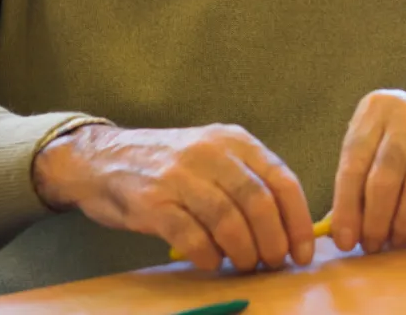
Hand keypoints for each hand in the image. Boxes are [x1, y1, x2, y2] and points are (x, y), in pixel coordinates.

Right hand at [31, 123, 313, 272]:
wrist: (101, 158)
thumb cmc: (169, 166)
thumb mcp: (214, 157)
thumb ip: (248, 182)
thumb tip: (288, 228)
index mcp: (235, 141)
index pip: (282, 180)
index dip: (298, 220)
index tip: (304, 250)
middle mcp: (211, 152)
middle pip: (258, 202)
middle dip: (273, 240)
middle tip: (274, 263)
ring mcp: (180, 175)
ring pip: (228, 219)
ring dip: (243, 251)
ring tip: (245, 265)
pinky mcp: (152, 201)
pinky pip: (190, 235)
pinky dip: (207, 254)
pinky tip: (210, 262)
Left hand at [329, 90, 405, 254]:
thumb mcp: (379, 149)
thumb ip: (358, 183)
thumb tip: (340, 234)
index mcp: (377, 109)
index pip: (353, 161)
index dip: (346, 206)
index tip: (346, 241)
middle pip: (385, 175)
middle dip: (375, 220)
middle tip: (373, 245)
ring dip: (404, 223)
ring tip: (398, 241)